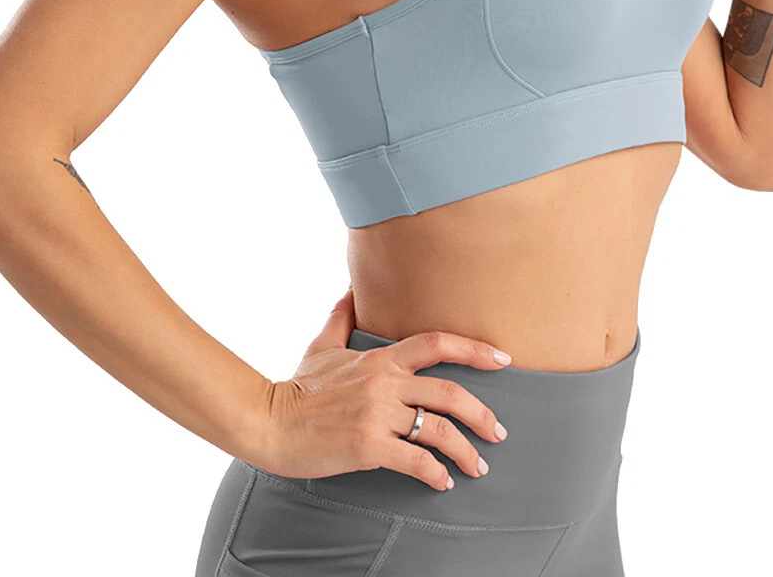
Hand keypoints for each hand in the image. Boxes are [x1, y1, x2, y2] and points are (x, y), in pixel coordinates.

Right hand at [256, 286, 510, 490]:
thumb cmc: (298, 387)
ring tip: (478, 466)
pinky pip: (415, 461)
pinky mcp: (368, 446)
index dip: (475, 349)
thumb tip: (351, 288)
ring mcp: (377, 414)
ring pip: (438, 430)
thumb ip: (341, 316)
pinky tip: (442, 482)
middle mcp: (385, 382)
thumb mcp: (322, 345)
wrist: (269, 422)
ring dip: (466, 451)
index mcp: (381, 358)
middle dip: (482, 414)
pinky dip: (435, 474)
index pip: (438, 343)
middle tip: (498, 432)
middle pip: (449, 393)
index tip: (503, 360)